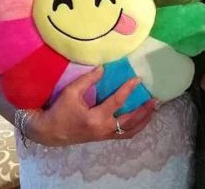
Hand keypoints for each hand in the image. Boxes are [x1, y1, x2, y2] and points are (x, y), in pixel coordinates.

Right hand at [27, 67, 155, 145]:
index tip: (138, 79)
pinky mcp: (103, 137)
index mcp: (95, 118)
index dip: (128, 89)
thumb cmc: (60, 111)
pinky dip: (135, 127)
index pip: (117, 102)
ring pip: (130, 131)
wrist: (49, 132)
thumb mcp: (71, 92)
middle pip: (130, 121)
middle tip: (155, 99)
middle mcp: (103, 129)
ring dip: (143, 120)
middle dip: (144, 110)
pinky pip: (124, 135)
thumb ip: (88, 80)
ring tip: (153, 109)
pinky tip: (141, 119)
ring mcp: (104, 135)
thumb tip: (104, 68)